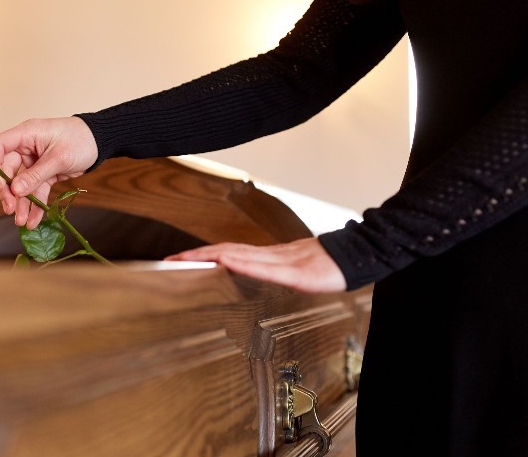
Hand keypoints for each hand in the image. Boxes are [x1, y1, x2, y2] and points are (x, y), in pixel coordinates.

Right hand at [0, 117, 97, 228]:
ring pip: (20, 185)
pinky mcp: (44, 174)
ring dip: (20, 203)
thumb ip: (37, 174)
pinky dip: (34, 205)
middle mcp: (25, 148)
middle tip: (10, 208)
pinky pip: (35, 191)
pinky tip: (33, 220)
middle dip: (7, 191)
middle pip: (6, 170)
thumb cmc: (81, 139)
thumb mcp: (59, 157)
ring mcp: (33, 162)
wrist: (100, 143)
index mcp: (26, 134)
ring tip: (20, 221)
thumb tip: (16, 190)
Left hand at [166, 237, 346, 293]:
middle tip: (170, 260)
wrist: (357, 256)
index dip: (202, 255)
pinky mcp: (294, 271)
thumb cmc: (328, 266)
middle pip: (226, 251)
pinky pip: (264, 266)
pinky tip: (227, 260)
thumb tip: (250, 275)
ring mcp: (281, 262)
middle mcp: (269, 256)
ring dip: (211, 256)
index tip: (179, 260)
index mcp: (267, 258)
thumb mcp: (294, 273)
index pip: (228, 253)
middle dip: (196, 256)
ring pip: (239, 254)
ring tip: (188, 258)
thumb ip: (273, 273)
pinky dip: (243, 262)